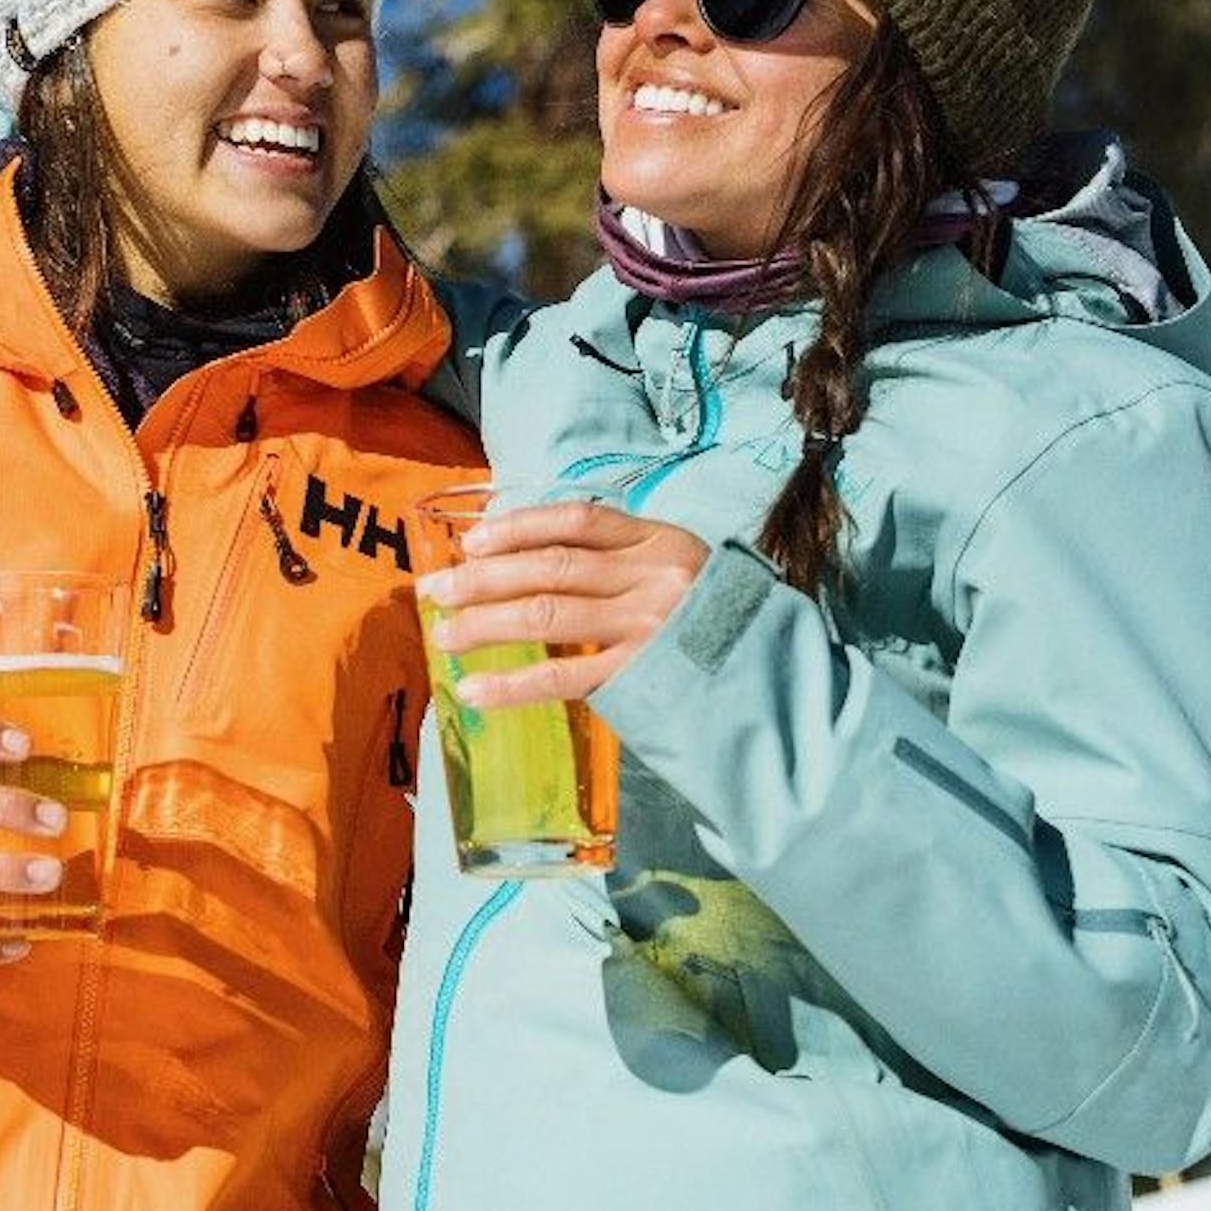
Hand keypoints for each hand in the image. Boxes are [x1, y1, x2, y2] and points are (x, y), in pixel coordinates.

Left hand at [417, 500, 711, 706]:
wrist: (777, 681)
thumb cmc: (713, 623)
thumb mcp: (680, 570)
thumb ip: (623, 560)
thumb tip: (532, 560)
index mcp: (662, 540)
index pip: (579, 520)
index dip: (520, 526)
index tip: (474, 541)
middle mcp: (655, 576)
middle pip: (551, 566)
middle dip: (484, 577)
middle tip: (434, 589)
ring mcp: (649, 626)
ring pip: (548, 615)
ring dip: (485, 624)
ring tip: (443, 635)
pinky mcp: (643, 675)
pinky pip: (563, 675)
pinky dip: (513, 683)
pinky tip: (475, 690)